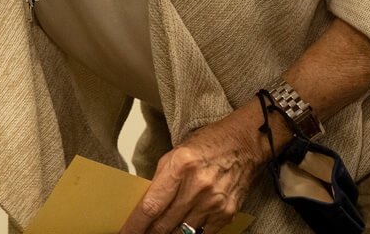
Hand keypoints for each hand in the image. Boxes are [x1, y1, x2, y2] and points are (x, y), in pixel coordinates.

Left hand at [119, 110, 266, 233]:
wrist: (243, 145)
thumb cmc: (207, 146)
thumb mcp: (174, 154)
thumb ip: (160, 180)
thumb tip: (146, 206)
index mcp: (180, 166)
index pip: (151, 205)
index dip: (136, 224)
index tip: (126, 232)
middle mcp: (198, 186)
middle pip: (165, 223)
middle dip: (149, 232)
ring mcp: (214, 202)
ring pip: (182, 232)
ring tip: (159, 231)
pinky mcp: (226, 212)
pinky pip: (202, 233)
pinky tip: (181, 231)